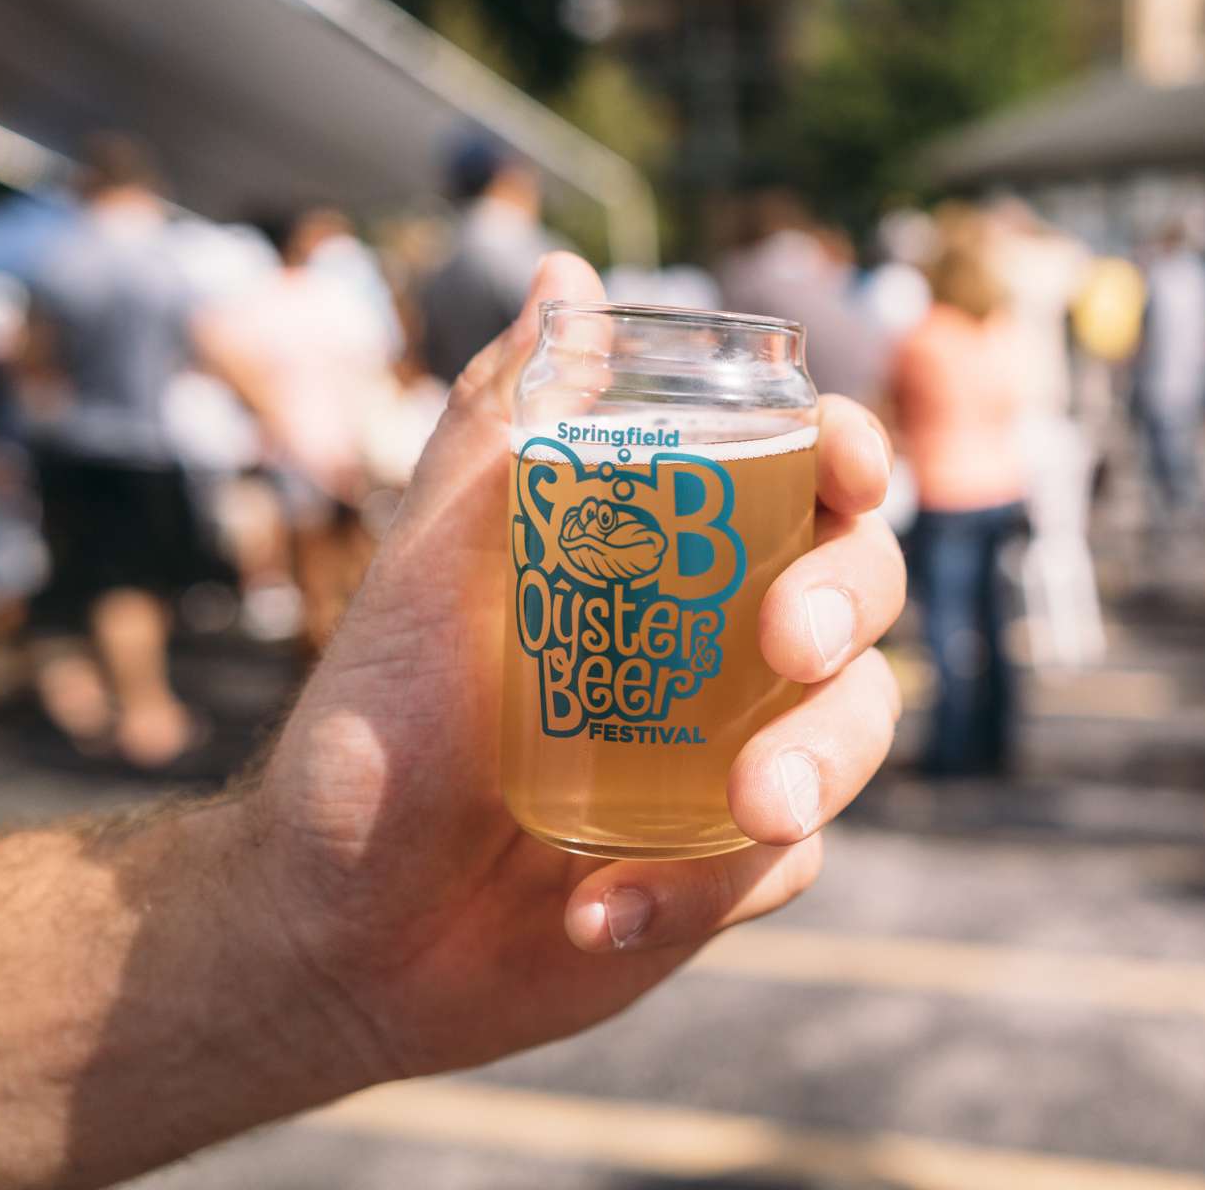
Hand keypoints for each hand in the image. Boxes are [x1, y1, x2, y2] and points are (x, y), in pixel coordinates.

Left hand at [234, 254, 905, 1082]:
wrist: (343, 933)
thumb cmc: (379, 731)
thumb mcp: (430, 570)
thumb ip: (505, 428)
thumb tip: (563, 271)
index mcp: (670, 556)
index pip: (799, 480)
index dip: (849, 456)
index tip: (845, 465)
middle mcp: (724, 646)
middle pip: (861, 590)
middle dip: (844, 605)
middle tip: (786, 644)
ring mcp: (740, 756)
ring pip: (859, 727)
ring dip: (816, 765)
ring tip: (742, 812)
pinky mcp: (735, 869)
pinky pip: (789, 864)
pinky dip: (709, 887)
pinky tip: (597, 910)